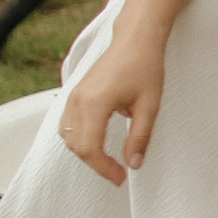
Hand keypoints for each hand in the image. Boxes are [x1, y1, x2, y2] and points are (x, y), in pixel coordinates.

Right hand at [59, 35, 167, 185]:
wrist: (135, 40)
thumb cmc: (145, 67)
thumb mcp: (149, 106)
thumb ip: (140, 137)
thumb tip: (133, 164)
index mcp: (94, 104)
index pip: (89, 148)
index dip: (104, 168)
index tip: (121, 178)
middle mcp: (77, 101)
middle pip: (76, 146)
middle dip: (96, 163)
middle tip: (119, 173)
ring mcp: (72, 96)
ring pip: (69, 137)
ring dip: (86, 153)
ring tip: (110, 161)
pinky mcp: (75, 94)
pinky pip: (68, 125)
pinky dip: (80, 139)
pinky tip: (98, 144)